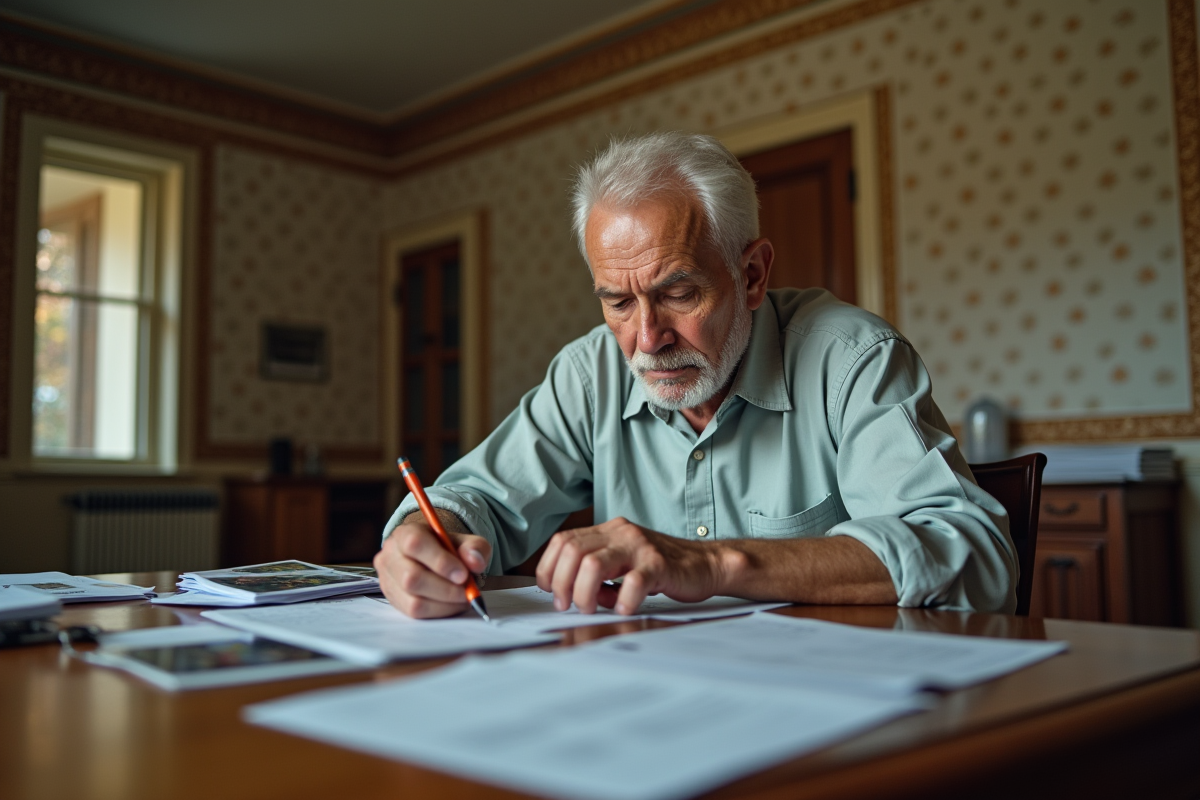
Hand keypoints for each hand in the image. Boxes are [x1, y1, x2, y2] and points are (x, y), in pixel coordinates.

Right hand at [374, 516, 490, 618]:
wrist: (434, 558)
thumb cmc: (448, 549)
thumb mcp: (466, 542)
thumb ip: (475, 548)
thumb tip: (475, 562)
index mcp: (405, 533)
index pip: (415, 544)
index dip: (440, 561)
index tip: (463, 575)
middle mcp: (390, 555)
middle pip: (412, 578)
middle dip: (445, 589)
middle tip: (467, 592)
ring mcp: (387, 579)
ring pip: (413, 601)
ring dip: (444, 604)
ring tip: (462, 598)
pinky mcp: (392, 599)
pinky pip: (414, 613)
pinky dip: (439, 612)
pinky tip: (451, 604)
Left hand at [535, 517, 723, 615]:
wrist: (705, 564)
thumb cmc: (662, 568)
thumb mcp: (623, 565)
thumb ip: (598, 575)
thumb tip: (571, 594)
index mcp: (608, 531)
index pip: (563, 541)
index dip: (548, 567)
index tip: (550, 591)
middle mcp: (621, 533)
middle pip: (572, 552)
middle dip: (562, 583)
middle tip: (567, 605)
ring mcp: (640, 547)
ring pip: (593, 564)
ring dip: (583, 592)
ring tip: (590, 609)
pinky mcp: (660, 565)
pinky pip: (633, 582)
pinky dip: (622, 600)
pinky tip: (623, 609)